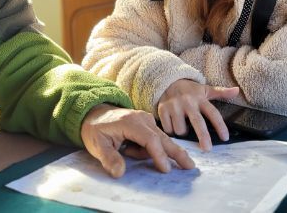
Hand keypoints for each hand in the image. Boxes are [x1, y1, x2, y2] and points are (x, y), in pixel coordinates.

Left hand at [80, 104, 194, 177]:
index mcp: (130, 122)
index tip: (166, 169)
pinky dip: (149, 148)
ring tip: (125, 150)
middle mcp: (142, 119)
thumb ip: (109, 159)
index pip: (150, 139)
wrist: (95, 113)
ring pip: (159, 139)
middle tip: (190, 166)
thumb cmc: (96, 129)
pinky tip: (129, 148)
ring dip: (152, 152)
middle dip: (177, 152)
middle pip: (163, 138)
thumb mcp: (97, 145)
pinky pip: (154, 139)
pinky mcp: (148, 123)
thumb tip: (119, 173)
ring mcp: (147, 119)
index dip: (159, 155)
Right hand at [157, 79, 238, 150]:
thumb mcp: (205, 89)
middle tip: (207, 149)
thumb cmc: (190, 90)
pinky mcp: (163, 110)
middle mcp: (188, 102)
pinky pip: (168, 129)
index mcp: (200, 98)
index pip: (212, 113)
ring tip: (183, 127)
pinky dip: (171, 131)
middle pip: (197, 122)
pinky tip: (172, 125)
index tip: (225, 138)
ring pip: (180, 129)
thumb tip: (237, 90)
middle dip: (202, 136)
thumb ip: (221, 92)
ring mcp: (174, 106)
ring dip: (183, 133)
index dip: (219, 125)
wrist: (167, 81)